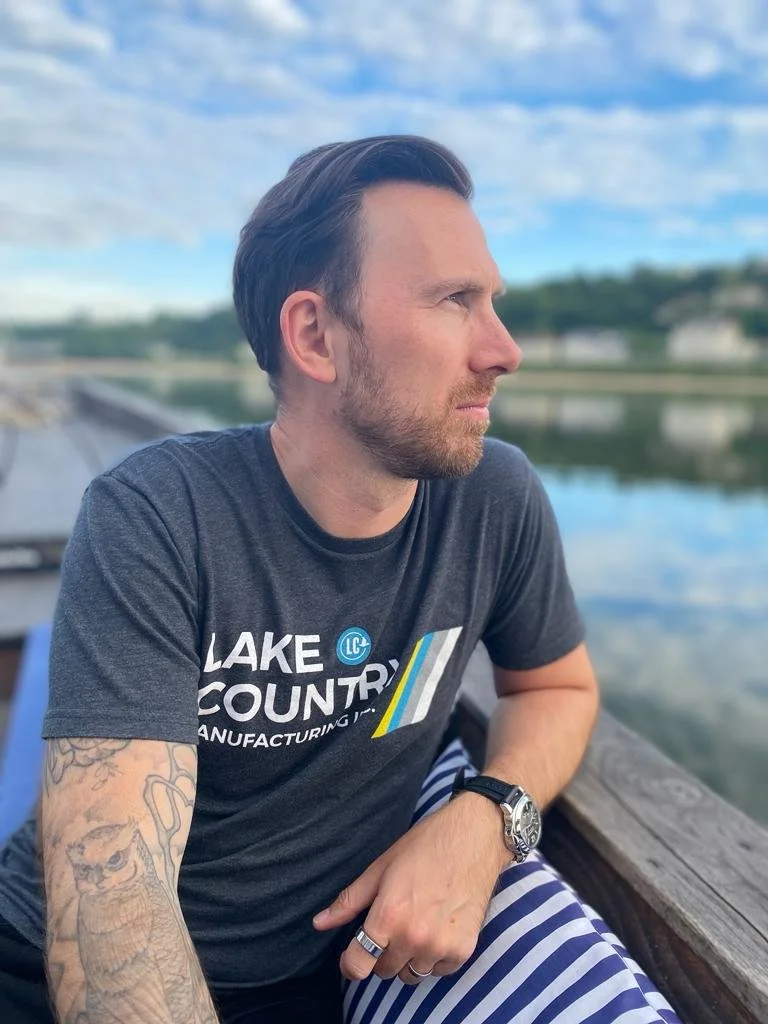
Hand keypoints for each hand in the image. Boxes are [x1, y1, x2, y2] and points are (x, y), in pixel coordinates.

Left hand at [312, 792, 507, 984]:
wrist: (474, 837)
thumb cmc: (425, 846)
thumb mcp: (381, 867)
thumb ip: (350, 901)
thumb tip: (319, 923)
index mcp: (388, 916)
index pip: (359, 965)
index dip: (350, 964)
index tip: (352, 956)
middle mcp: (414, 937)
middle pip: (384, 971)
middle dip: (381, 953)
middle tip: (391, 925)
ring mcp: (440, 946)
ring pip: (411, 974)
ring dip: (407, 958)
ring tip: (415, 925)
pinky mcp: (463, 950)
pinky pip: (437, 971)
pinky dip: (433, 957)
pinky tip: (436, 928)